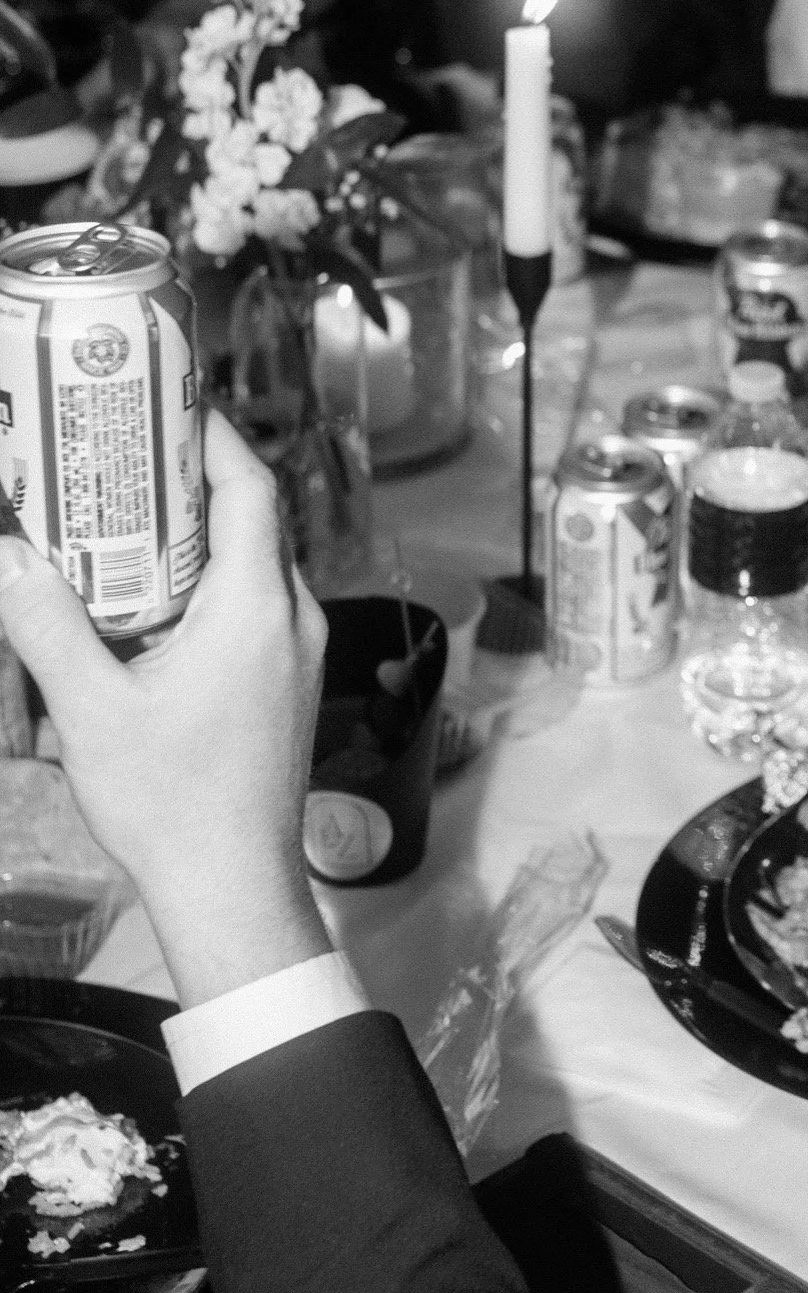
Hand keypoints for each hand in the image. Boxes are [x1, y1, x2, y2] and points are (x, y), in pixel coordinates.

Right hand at [0, 411, 329, 1007]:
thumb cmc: (174, 804)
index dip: (212, 437)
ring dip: (187, 544)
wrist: (232, 888)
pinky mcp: (283, 686)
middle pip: (247, 522)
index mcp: (257, 609)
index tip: (167, 404)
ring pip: (245, 569)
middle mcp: (292, 620)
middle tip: (117, 460)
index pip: (249, 490)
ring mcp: (294, 655)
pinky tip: (141, 607)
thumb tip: (7, 558)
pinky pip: (247, 611)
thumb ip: (45, 627)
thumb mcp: (90, 712)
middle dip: (184, 486)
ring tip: (118, 527)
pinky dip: (199, 591)